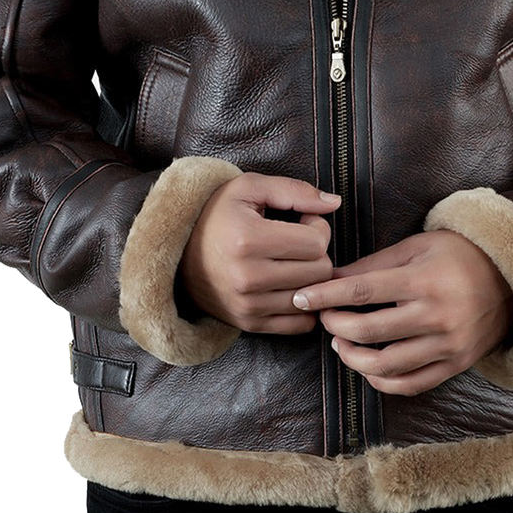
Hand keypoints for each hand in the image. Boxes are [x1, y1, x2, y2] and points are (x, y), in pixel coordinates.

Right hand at [178, 172, 340, 333]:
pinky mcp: (249, 324)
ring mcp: (248, 305)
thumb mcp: (250, 188)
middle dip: (317, 252)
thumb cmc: (218, 214)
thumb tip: (334, 203)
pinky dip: (304, 306)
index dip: (317, 226)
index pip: (317, 242)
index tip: (302, 221)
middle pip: (320, 271)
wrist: (178, 252)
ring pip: (313, 297)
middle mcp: (247, 278)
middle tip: (297, 241)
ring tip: (292, 260)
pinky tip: (290, 285)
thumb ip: (296, 191)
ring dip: (310, 278)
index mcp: (248, 240)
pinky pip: (300, 324)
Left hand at [292, 230, 512, 395]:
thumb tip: (331, 278)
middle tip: (323, 318)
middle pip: (369, 330)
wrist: (511, 276)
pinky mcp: (456, 364)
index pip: (362, 290)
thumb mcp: (417, 247)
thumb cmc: (457, 253)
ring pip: (386, 365)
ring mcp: (447, 345)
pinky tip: (368, 368)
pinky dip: (382, 381)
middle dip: (335, 326)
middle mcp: (435, 315)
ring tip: (341, 343)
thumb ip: (374, 265)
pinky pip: (411, 384)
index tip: (300, 297)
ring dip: (353, 357)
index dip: (326, 296)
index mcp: (423, 279)